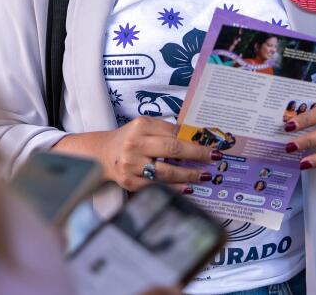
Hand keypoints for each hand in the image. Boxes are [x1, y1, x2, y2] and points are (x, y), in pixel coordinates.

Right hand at [66, 117, 222, 191]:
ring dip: (189, 175)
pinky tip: (188, 188)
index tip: (211, 147)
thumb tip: (196, 138)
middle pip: (172, 149)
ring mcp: (131, 164)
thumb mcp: (144, 128)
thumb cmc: (129, 140)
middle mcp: (135, 144)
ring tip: (204, 176)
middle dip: (197, 155)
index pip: (173, 133)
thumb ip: (167, 131)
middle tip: (214, 159)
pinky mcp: (129, 182)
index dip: (194, 140)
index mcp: (141, 126)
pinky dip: (175, 188)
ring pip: (166, 172)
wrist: (101, 155)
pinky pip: (157, 186)